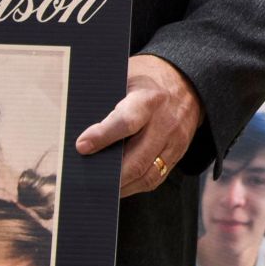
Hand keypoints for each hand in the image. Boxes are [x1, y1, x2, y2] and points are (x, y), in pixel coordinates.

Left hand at [76, 54, 204, 198]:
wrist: (186, 82)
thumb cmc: (146, 80)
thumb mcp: (127, 77)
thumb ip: (107, 99)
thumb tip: (78, 127)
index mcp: (149, 99)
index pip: (127, 121)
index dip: (103, 135)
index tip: (82, 146)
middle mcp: (165, 122)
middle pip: (137, 159)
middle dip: (111, 175)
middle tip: (88, 180)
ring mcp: (175, 140)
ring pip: (148, 174)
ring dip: (123, 186)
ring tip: (101, 188)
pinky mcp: (178, 153)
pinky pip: (157, 178)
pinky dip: (136, 185)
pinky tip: (120, 186)